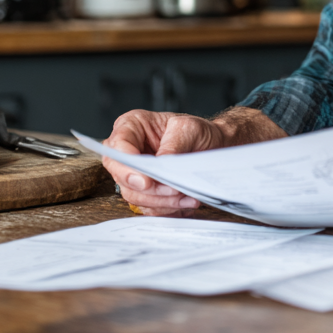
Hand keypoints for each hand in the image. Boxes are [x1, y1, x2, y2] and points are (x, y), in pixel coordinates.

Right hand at [103, 107, 285, 216]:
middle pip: (121, 175)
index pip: (117, 147)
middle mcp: (129, 150)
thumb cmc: (198, 132)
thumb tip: (161, 164)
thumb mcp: (189, 129)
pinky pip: (149, 206)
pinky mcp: (146, 191)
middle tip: (171, 190)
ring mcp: (135, 173)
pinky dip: (167, 207)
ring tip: (186, 196)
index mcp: (132, 126)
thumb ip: (173, 145)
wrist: (214, 146)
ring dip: (161, 200)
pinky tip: (186, 201)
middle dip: (147, 187)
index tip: (146, 179)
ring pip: (135, 194)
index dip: (127, 166)